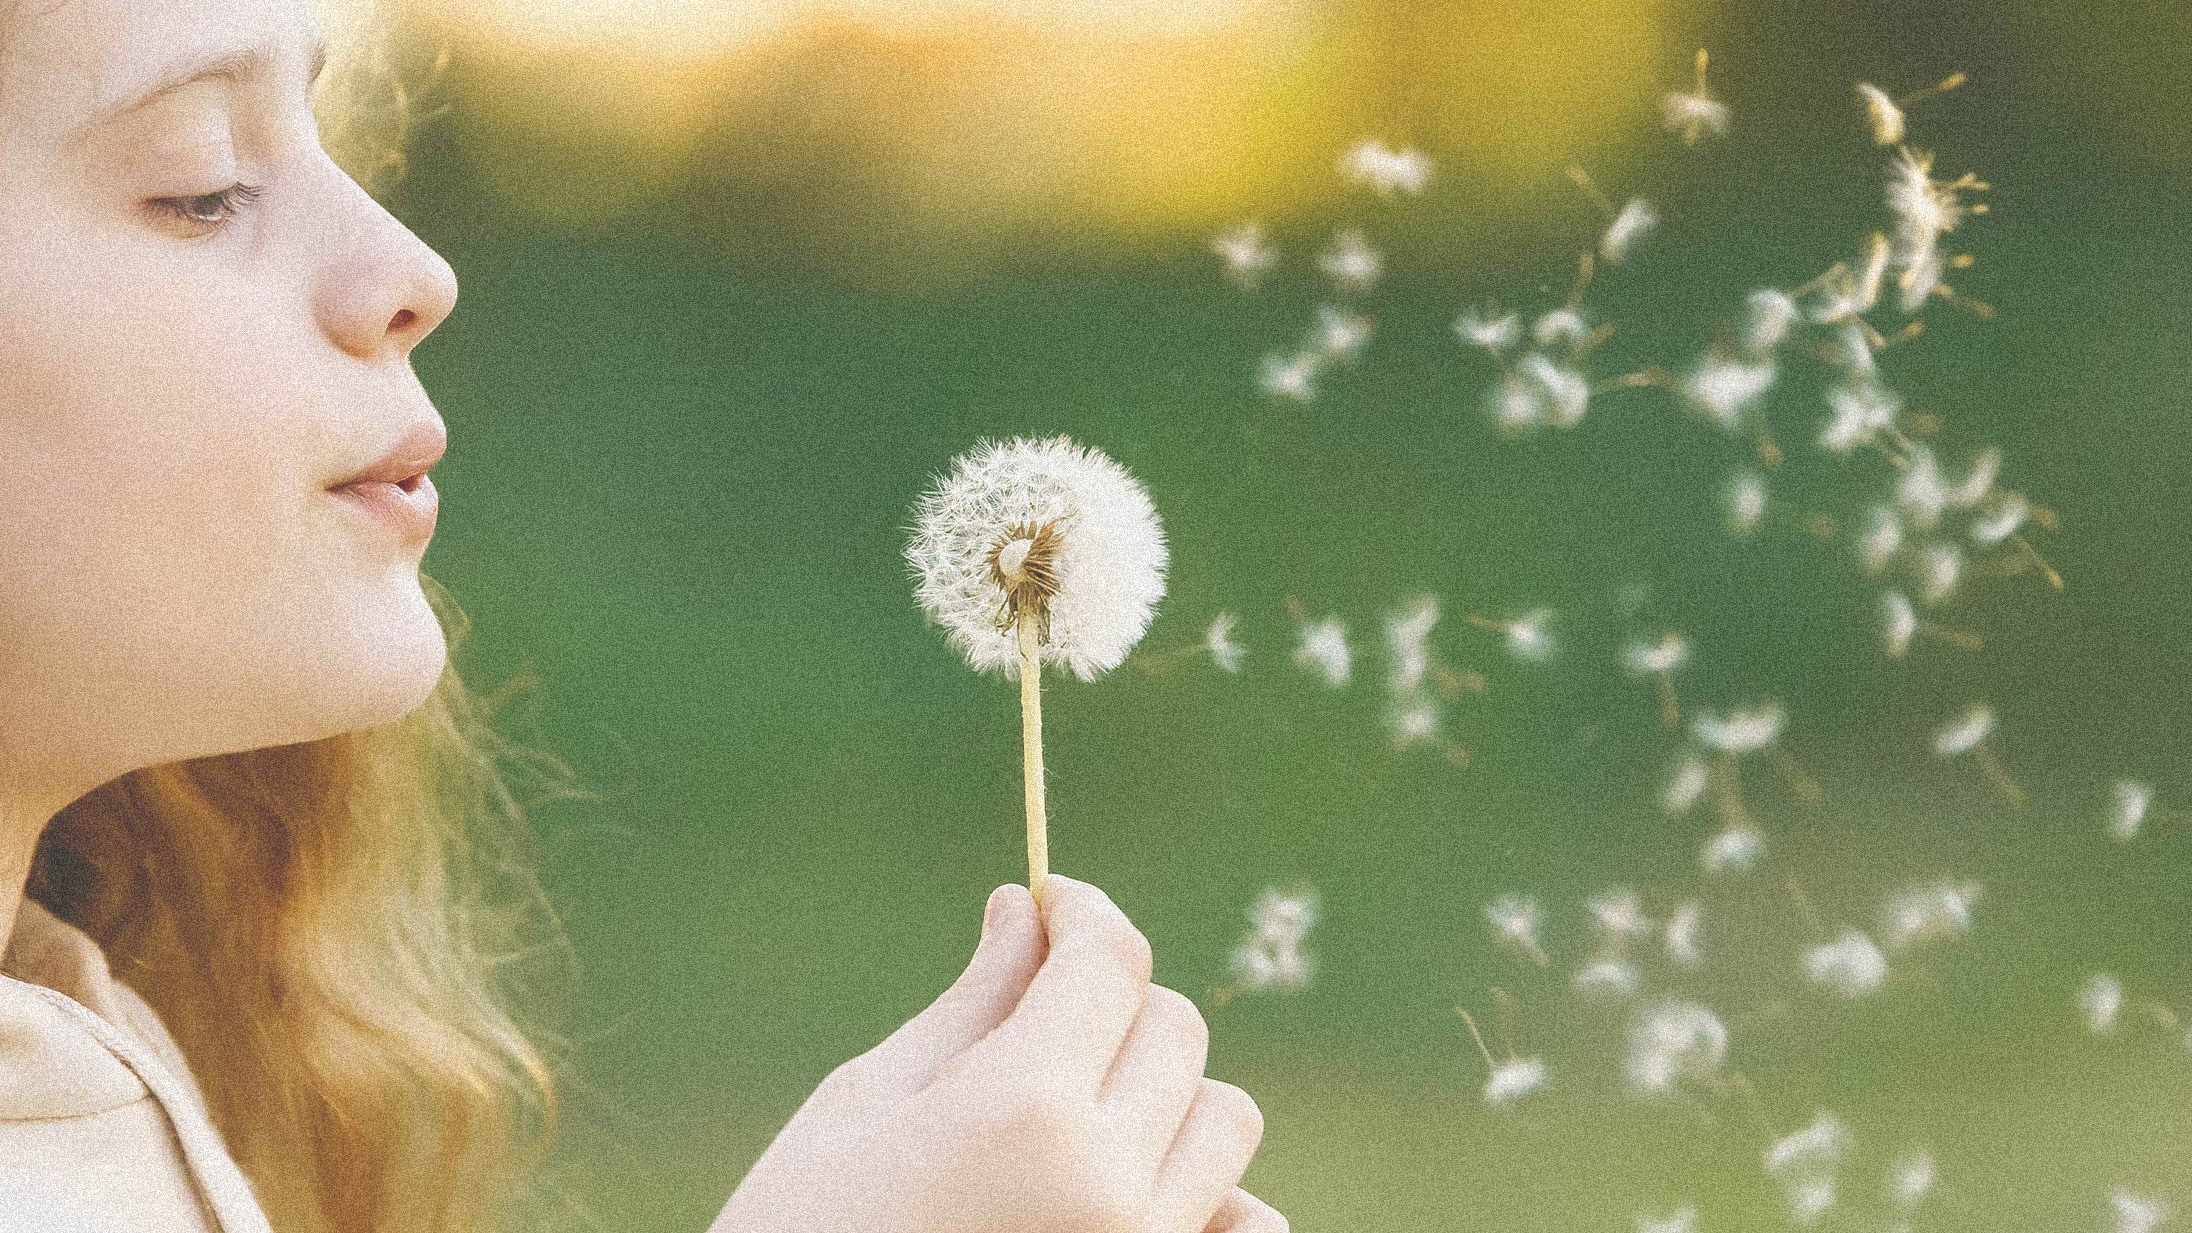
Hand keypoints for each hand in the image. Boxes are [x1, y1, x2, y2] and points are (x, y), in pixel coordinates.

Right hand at [707, 873, 1282, 1232]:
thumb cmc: (800, 1229)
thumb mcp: (869, 1105)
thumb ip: (975, 1005)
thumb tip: (1026, 908)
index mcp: (1024, 1110)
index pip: (1110, 963)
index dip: (1085, 913)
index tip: (1055, 906)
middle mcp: (1110, 1183)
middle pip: (1174, 1030)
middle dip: (1112, 1004)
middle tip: (1038, 1022)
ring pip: (1222, 1120)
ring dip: (1163, 1096)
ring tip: (1075, 1119)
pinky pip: (1246, 1224)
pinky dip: (1208, 1197)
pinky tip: (1123, 1195)